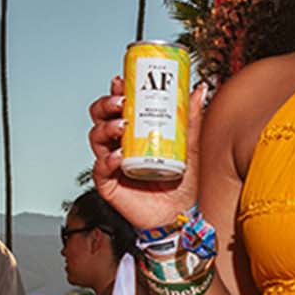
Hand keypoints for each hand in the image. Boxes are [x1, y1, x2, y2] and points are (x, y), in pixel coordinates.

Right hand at [87, 74, 208, 230]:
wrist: (179, 213)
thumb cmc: (180, 181)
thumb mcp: (188, 145)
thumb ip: (190, 119)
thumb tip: (197, 89)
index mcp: (134, 133)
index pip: (118, 107)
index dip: (116, 92)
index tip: (122, 81)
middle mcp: (118, 145)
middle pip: (100, 118)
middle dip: (106, 105)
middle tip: (121, 103)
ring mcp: (111, 163)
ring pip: (96, 138)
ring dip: (106, 128)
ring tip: (122, 126)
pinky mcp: (108, 183)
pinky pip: (101, 168)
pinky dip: (107, 160)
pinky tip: (119, 156)